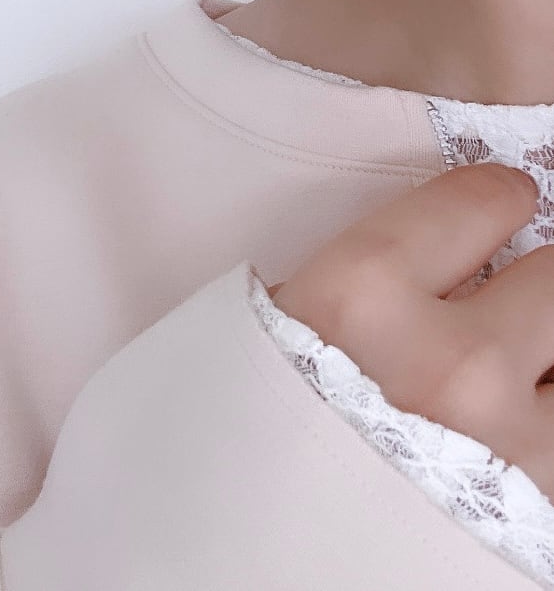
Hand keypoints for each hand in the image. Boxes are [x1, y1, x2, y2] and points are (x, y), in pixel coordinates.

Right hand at [267, 162, 553, 498]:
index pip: (483, 199)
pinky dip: (540, 428)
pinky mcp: (537, 511)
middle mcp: (447, 364)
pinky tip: (499, 436)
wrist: (230, 556)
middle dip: (531, 284)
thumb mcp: (282, 321)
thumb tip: (458, 241)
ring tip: (501, 379)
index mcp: (360, 295)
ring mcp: (507, 447)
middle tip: (504, 297)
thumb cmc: (241, 431)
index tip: (500, 204)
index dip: (497, 199)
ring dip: (543, 367)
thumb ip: (372, 273)